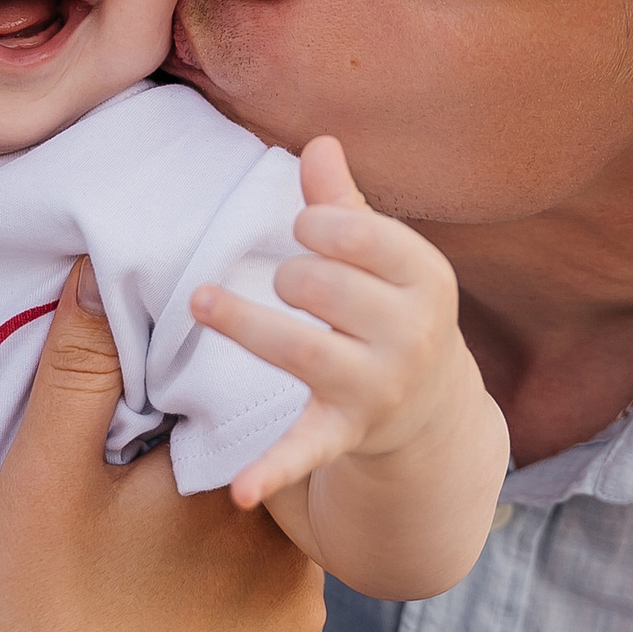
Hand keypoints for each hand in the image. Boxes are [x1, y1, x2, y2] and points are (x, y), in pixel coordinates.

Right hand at [0, 265, 323, 631]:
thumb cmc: (50, 620)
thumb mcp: (44, 478)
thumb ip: (82, 370)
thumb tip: (100, 272)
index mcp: (235, 483)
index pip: (237, 411)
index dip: (194, 407)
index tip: (146, 425)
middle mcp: (292, 546)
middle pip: (254, 485)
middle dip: (205, 484)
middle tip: (135, 508)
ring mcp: (303, 621)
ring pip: (265, 554)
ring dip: (220, 553)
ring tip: (148, 572)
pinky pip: (268, 622)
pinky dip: (228, 618)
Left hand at [194, 138, 495, 516]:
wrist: (430, 409)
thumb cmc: (390, 309)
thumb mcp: (383, 257)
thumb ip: (344, 203)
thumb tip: (318, 142)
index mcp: (426, 279)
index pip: (359, 234)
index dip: (318, 227)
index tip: (306, 232)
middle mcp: (412, 335)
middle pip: (320, 285)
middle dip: (291, 277)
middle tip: (290, 286)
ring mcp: (379, 388)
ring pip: (300, 347)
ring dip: (245, 322)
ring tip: (202, 301)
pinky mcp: (345, 433)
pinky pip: (306, 449)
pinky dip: (273, 470)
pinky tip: (239, 490)